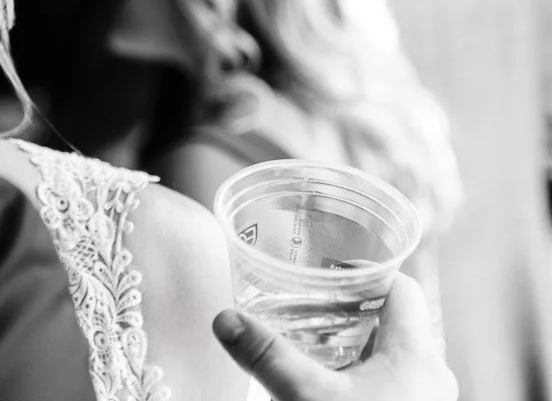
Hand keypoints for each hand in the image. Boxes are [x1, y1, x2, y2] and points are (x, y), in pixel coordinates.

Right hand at [211, 274, 457, 400]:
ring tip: (311, 343)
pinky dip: (361, 376)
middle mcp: (431, 376)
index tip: (327, 268)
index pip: (401, 288)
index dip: (365, 271)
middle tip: (307, 304)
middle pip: (395, 322)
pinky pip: (392, 386)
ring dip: (354, 345)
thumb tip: (225, 319)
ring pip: (393, 358)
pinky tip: (328, 388)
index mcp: (416, 355)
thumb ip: (265, 355)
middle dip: (349, 310)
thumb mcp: (305, 398)